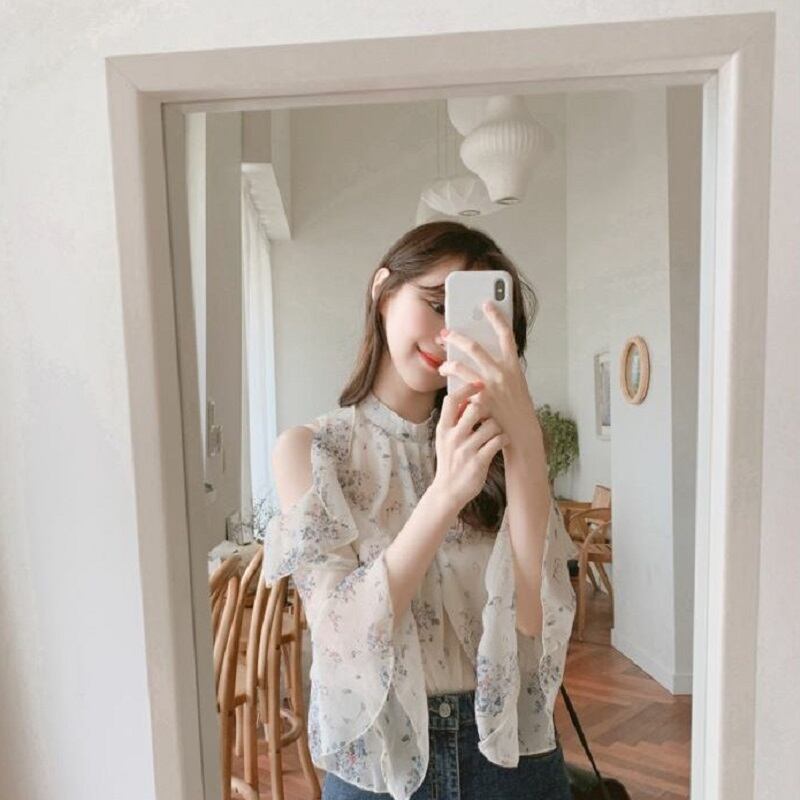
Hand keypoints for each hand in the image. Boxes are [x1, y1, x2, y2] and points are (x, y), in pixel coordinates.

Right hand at [431, 380, 509, 513]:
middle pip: (475, 408)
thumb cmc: (450, 461)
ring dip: (498, 427)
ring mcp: (466, 450)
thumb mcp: (444, 439)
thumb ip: (453, 420)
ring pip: (491, 425)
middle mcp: (453, 438)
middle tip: (491, 415)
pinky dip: (504, 439)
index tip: (479, 384)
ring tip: (497, 432)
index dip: (467, 388)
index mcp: (443, 429)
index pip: (451, 400)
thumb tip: (465, 397)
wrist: (448, 491)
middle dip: (487, 408)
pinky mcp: (479, 462)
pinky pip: (498, 442)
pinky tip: (502, 442)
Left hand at [436, 301, 538, 449]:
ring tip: (442, 365)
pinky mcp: (480, 401)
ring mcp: (490, 387)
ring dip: (447, 363)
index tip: (487, 303)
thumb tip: (487, 354)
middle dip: (456, 337)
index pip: (506, 334)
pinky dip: (451, 388)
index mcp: (513, 365)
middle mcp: (502, 373)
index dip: (496, 316)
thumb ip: (503, 368)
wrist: (521, 434)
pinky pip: (459, 389)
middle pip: (474, 346)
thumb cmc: (517, 409)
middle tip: (445, 333)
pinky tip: (447, 389)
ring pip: (461, 366)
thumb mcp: (516, 384)